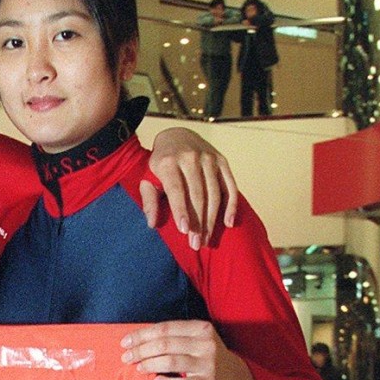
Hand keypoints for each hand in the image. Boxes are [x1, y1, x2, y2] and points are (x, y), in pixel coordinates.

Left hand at [120, 320, 254, 379]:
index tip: (126, 342)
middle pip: (164, 344)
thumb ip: (174, 337)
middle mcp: (205, 343)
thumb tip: (139, 340)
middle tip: (127, 357)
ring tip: (138, 367)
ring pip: (170, 361)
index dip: (142, 335)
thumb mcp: (197, 339)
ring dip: (149, 364)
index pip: (164, 328)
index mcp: (200, 328)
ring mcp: (208, 363)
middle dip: (141, 350)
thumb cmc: (208, 356)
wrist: (237, 377)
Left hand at [141, 127, 237, 248]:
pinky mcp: (222, 161)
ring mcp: (208, 158)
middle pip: (197, 195)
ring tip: (206, 239)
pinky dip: (231, 205)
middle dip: (198, 222)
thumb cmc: (160, 163)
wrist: (177, 135)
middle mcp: (190, 158)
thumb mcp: (148, 178)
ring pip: (214, 193)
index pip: (177, 190)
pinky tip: (228, 223)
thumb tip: (152, 224)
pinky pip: (230, 186)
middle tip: (196, 244)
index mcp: (168, 162)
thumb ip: (149, 200)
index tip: (185, 230)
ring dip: (212, 219)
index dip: (181, 210)